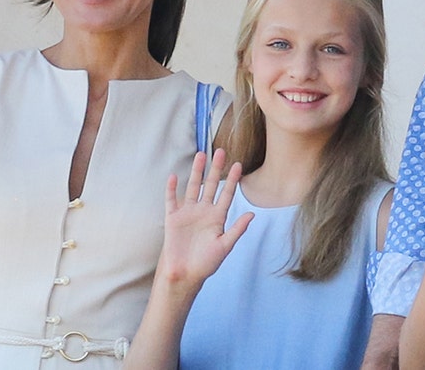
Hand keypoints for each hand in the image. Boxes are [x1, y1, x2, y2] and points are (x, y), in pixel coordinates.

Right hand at [157, 149, 252, 288]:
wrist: (185, 274)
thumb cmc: (206, 263)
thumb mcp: (225, 247)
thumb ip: (237, 229)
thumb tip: (252, 215)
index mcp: (217, 217)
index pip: (227, 194)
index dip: (232, 180)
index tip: (238, 165)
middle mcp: (203, 211)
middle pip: (210, 185)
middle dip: (215, 169)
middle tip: (220, 151)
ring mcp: (188, 213)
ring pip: (192, 187)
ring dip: (196, 172)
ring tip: (201, 155)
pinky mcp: (173, 218)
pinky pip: (171, 200)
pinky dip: (172, 188)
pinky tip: (174, 176)